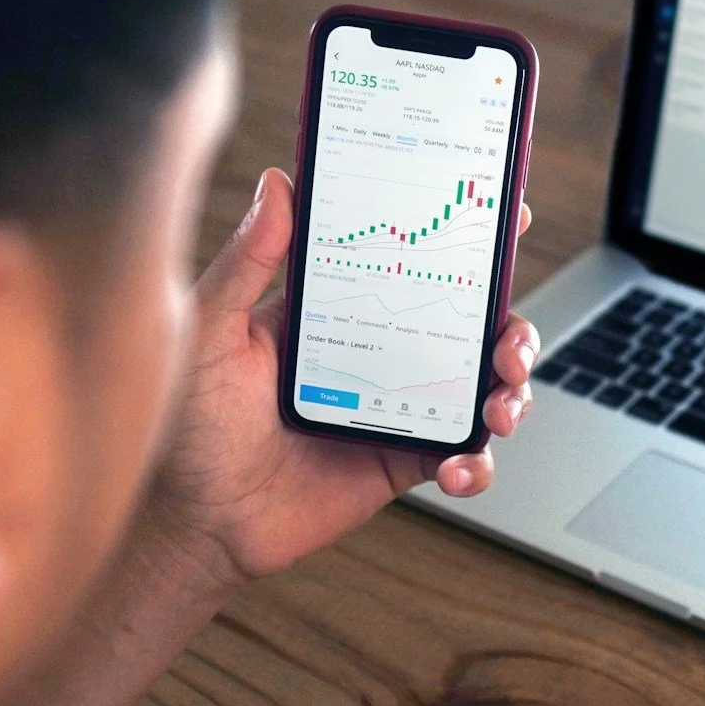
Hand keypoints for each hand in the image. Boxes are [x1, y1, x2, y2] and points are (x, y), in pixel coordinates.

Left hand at [145, 166, 537, 593]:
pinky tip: (458, 468)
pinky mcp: (405, 461)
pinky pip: (464, 456)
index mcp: (342, 307)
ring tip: (501, 407)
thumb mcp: (211, 330)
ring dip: (512, 390)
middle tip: (509, 341)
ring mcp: (399, 406)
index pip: (415, 258)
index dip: (466, 238)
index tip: (504, 218)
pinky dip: (478, 463)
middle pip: (471, 322)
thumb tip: (278, 184)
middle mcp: (381, 350)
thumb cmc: (192, 424)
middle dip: (511, 325)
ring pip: (483, 385)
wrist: (200, 521)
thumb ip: (247, 260)